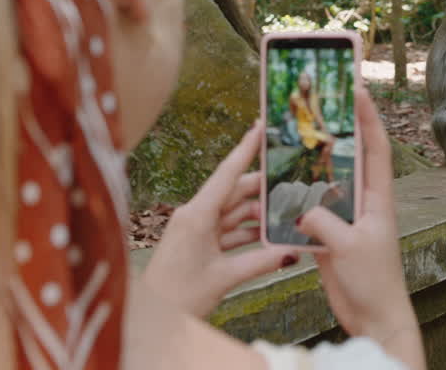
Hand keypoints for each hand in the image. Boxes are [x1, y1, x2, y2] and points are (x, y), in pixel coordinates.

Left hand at [140, 123, 294, 319]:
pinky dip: (247, 232)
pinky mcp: (198, 243)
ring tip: (287, 213)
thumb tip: (293, 252)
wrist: (151, 318)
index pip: (227, 174)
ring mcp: (196, 229)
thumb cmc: (178, 296)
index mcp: (197, 214)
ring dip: (258, 215)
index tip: (261, 127)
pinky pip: (228, 230)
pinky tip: (268, 236)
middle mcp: (195, 215)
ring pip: (234, 213)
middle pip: (235, 193)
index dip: (246, 149)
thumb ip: (262, 261)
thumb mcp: (225, 277)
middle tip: (293, 182)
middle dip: (264, 190)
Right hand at [295, 88, 425, 369]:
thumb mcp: (348, 248)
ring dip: (310, 160)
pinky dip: (295, 196)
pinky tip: (275, 185)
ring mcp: (346, 217)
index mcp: (378, 199)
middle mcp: (363, 202)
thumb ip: (324, 222)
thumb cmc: (373, 282)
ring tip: (292, 133)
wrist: (373, 316)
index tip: (358, 87)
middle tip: (320, 99)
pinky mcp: (330, 234)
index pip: (375, 148)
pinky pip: (310, 207)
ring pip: (325, 179)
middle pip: (349, 156)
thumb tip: (301, 207)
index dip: (368, 117)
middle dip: (337, 127)